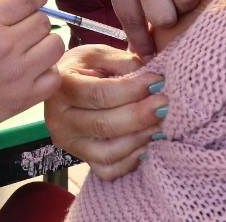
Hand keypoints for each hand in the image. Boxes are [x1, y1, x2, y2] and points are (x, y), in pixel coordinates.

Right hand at [0, 0, 64, 178]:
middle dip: (34, 20)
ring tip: (29, 48)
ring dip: (45, 44)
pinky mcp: (21, 99)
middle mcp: (5, 45)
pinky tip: (31, 71)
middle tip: (20, 29)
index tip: (31, 2)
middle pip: (43, 21)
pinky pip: (53, 78)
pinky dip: (47, 72)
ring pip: (54, 46)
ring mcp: (17, 74)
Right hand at [45, 45, 167, 180]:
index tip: (157, 81)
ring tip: (161, 123)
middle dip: (141, 115)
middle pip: (104, 125)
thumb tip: (153, 81)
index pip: (98, 94)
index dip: (132, 90)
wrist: (68, 86)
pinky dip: (132, 160)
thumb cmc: (87, 67)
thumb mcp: (101, 55)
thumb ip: (125, 63)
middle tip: (166, 104)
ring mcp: (70, 143)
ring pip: (108, 152)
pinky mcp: (82, 159)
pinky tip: (147, 142)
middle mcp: (59, 119)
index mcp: (61, 88)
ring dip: (140, 138)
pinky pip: (109, 170)